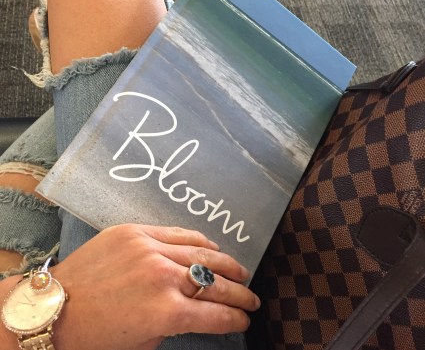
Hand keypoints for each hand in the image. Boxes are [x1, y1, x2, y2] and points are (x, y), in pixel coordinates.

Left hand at [50, 224, 259, 349]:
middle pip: (215, 282)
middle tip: (252, 298)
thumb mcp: (143, 341)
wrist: (56, 307)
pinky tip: (212, 248)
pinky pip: (178, 233)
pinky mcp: (136, 231)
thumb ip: (174, 324)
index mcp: (165, 312)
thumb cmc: (96, 335)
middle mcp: (163, 276)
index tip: (245, 320)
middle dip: (240, 294)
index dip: (235, 319)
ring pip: (202, 253)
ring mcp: (150, 248)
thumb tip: (196, 310)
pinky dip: (199, 241)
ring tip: (240, 271)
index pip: (215, 314)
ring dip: (226, 264)